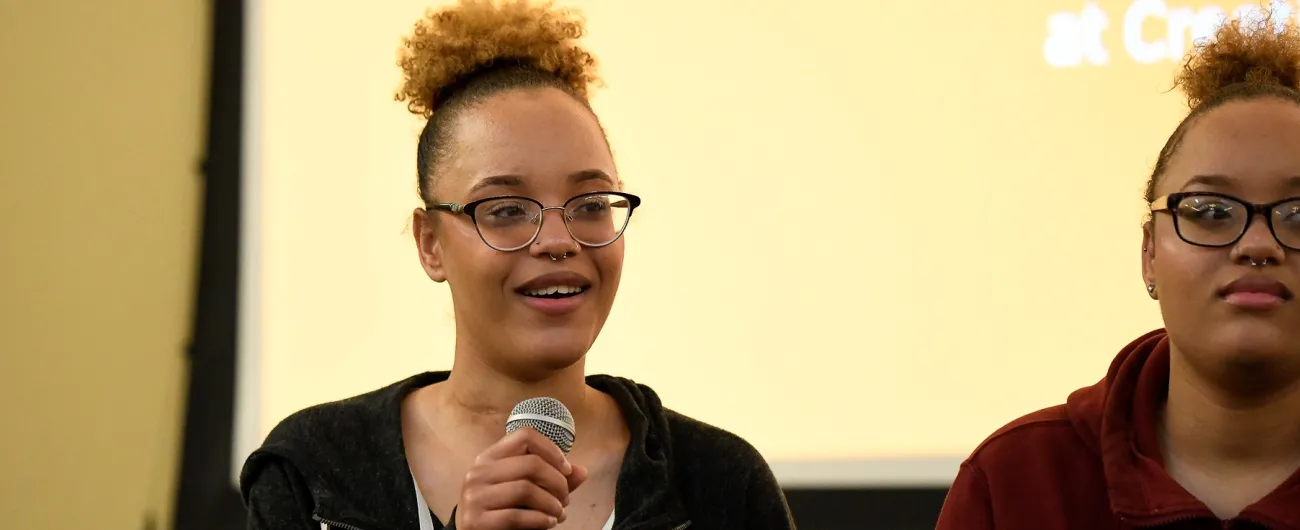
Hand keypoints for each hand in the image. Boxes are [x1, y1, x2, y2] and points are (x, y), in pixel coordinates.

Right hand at [455, 427, 588, 528]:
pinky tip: (549, 522)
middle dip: (557, 483)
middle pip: (530, 463)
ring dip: (551, 504)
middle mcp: (478, 472)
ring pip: (525, 489)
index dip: (551, 450)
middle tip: (565, 499)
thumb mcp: (527, 491)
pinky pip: (516, 516)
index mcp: (489, 457)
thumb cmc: (502, 510)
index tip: (567, 469)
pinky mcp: (474, 521)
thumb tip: (582, 471)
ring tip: (558, 514)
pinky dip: (540, 520)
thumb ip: (552, 480)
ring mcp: (473, 496)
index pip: (524, 436)